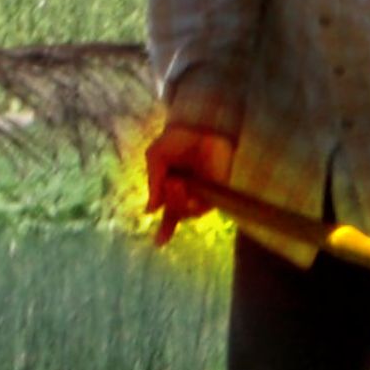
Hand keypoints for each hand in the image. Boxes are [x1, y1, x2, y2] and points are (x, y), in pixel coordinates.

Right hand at [143, 124, 234, 245]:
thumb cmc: (176, 140)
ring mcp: (203, 194)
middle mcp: (188, 195)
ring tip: (177, 182)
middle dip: (169, 202)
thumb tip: (151, 211)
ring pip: (188, 213)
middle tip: (170, 182)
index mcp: (172, 189)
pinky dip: (191, 202)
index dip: (165, 230)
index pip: (169, 214)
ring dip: (179, 202)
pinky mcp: (217, 191)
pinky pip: (204, 207)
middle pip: (176, 214)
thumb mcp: (156, 158)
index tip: (158, 244)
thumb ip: (154, 182)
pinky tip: (185, 187)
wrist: (198, 126)